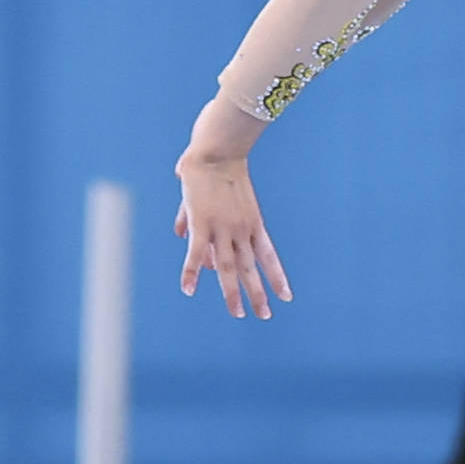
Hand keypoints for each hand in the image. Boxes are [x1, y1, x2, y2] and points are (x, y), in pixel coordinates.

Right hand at [174, 98, 290, 319]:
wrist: (218, 147)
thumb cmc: (217, 165)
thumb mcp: (215, 196)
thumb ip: (196, 216)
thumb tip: (178, 232)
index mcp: (253, 223)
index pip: (269, 256)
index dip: (276, 277)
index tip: (286, 297)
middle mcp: (242, 230)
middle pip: (251, 268)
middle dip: (258, 294)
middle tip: (265, 316)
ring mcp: (223, 228)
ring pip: (228, 268)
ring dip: (232, 293)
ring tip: (238, 314)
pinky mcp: (202, 223)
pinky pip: (195, 254)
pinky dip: (190, 272)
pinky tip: (187, 290)